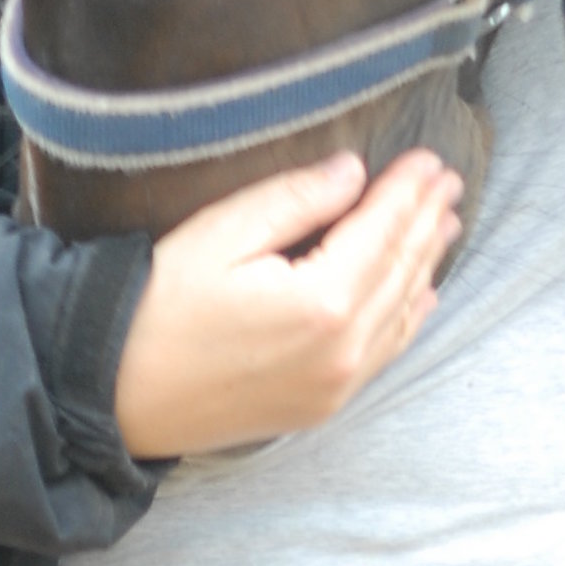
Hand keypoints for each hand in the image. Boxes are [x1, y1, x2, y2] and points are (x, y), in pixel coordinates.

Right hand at [113, 148, 464, 461]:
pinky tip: (422, 296)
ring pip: (399, 313)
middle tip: (448, 183)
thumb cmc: (157, 307)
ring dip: (424, 264)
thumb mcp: (220, 235)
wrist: (116, 396)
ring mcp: (335, 385)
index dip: (407, 190)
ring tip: (445, 225)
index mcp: (321, 300)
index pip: (382, 230)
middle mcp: (342, 349)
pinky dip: (408, 318)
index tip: (430, 159)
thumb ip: (295, 200)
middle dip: (425, 221)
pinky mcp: (319, 406)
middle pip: (400, 270)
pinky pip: (382, 355)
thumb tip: (353, 172)